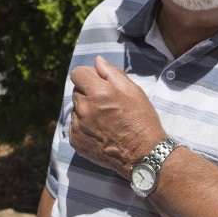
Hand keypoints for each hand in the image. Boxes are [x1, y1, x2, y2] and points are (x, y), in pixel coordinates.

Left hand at [69, 55, 163, 175]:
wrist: (143, 155)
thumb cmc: (142, 121)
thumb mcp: (133, 91)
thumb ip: (112, 73)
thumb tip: (97, 61)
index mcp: (98, 93)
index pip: (77, 73)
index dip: (88, 76)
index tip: (98, 83)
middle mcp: (84, 109)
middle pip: (76, 91)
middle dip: (88, 93)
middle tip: (107, 104)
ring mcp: (78, 127)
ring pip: (75, 109)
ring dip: (86, 110)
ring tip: (105, 120)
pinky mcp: (76, 141)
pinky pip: (74, 126)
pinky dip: (84, 126)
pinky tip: (101, 132)